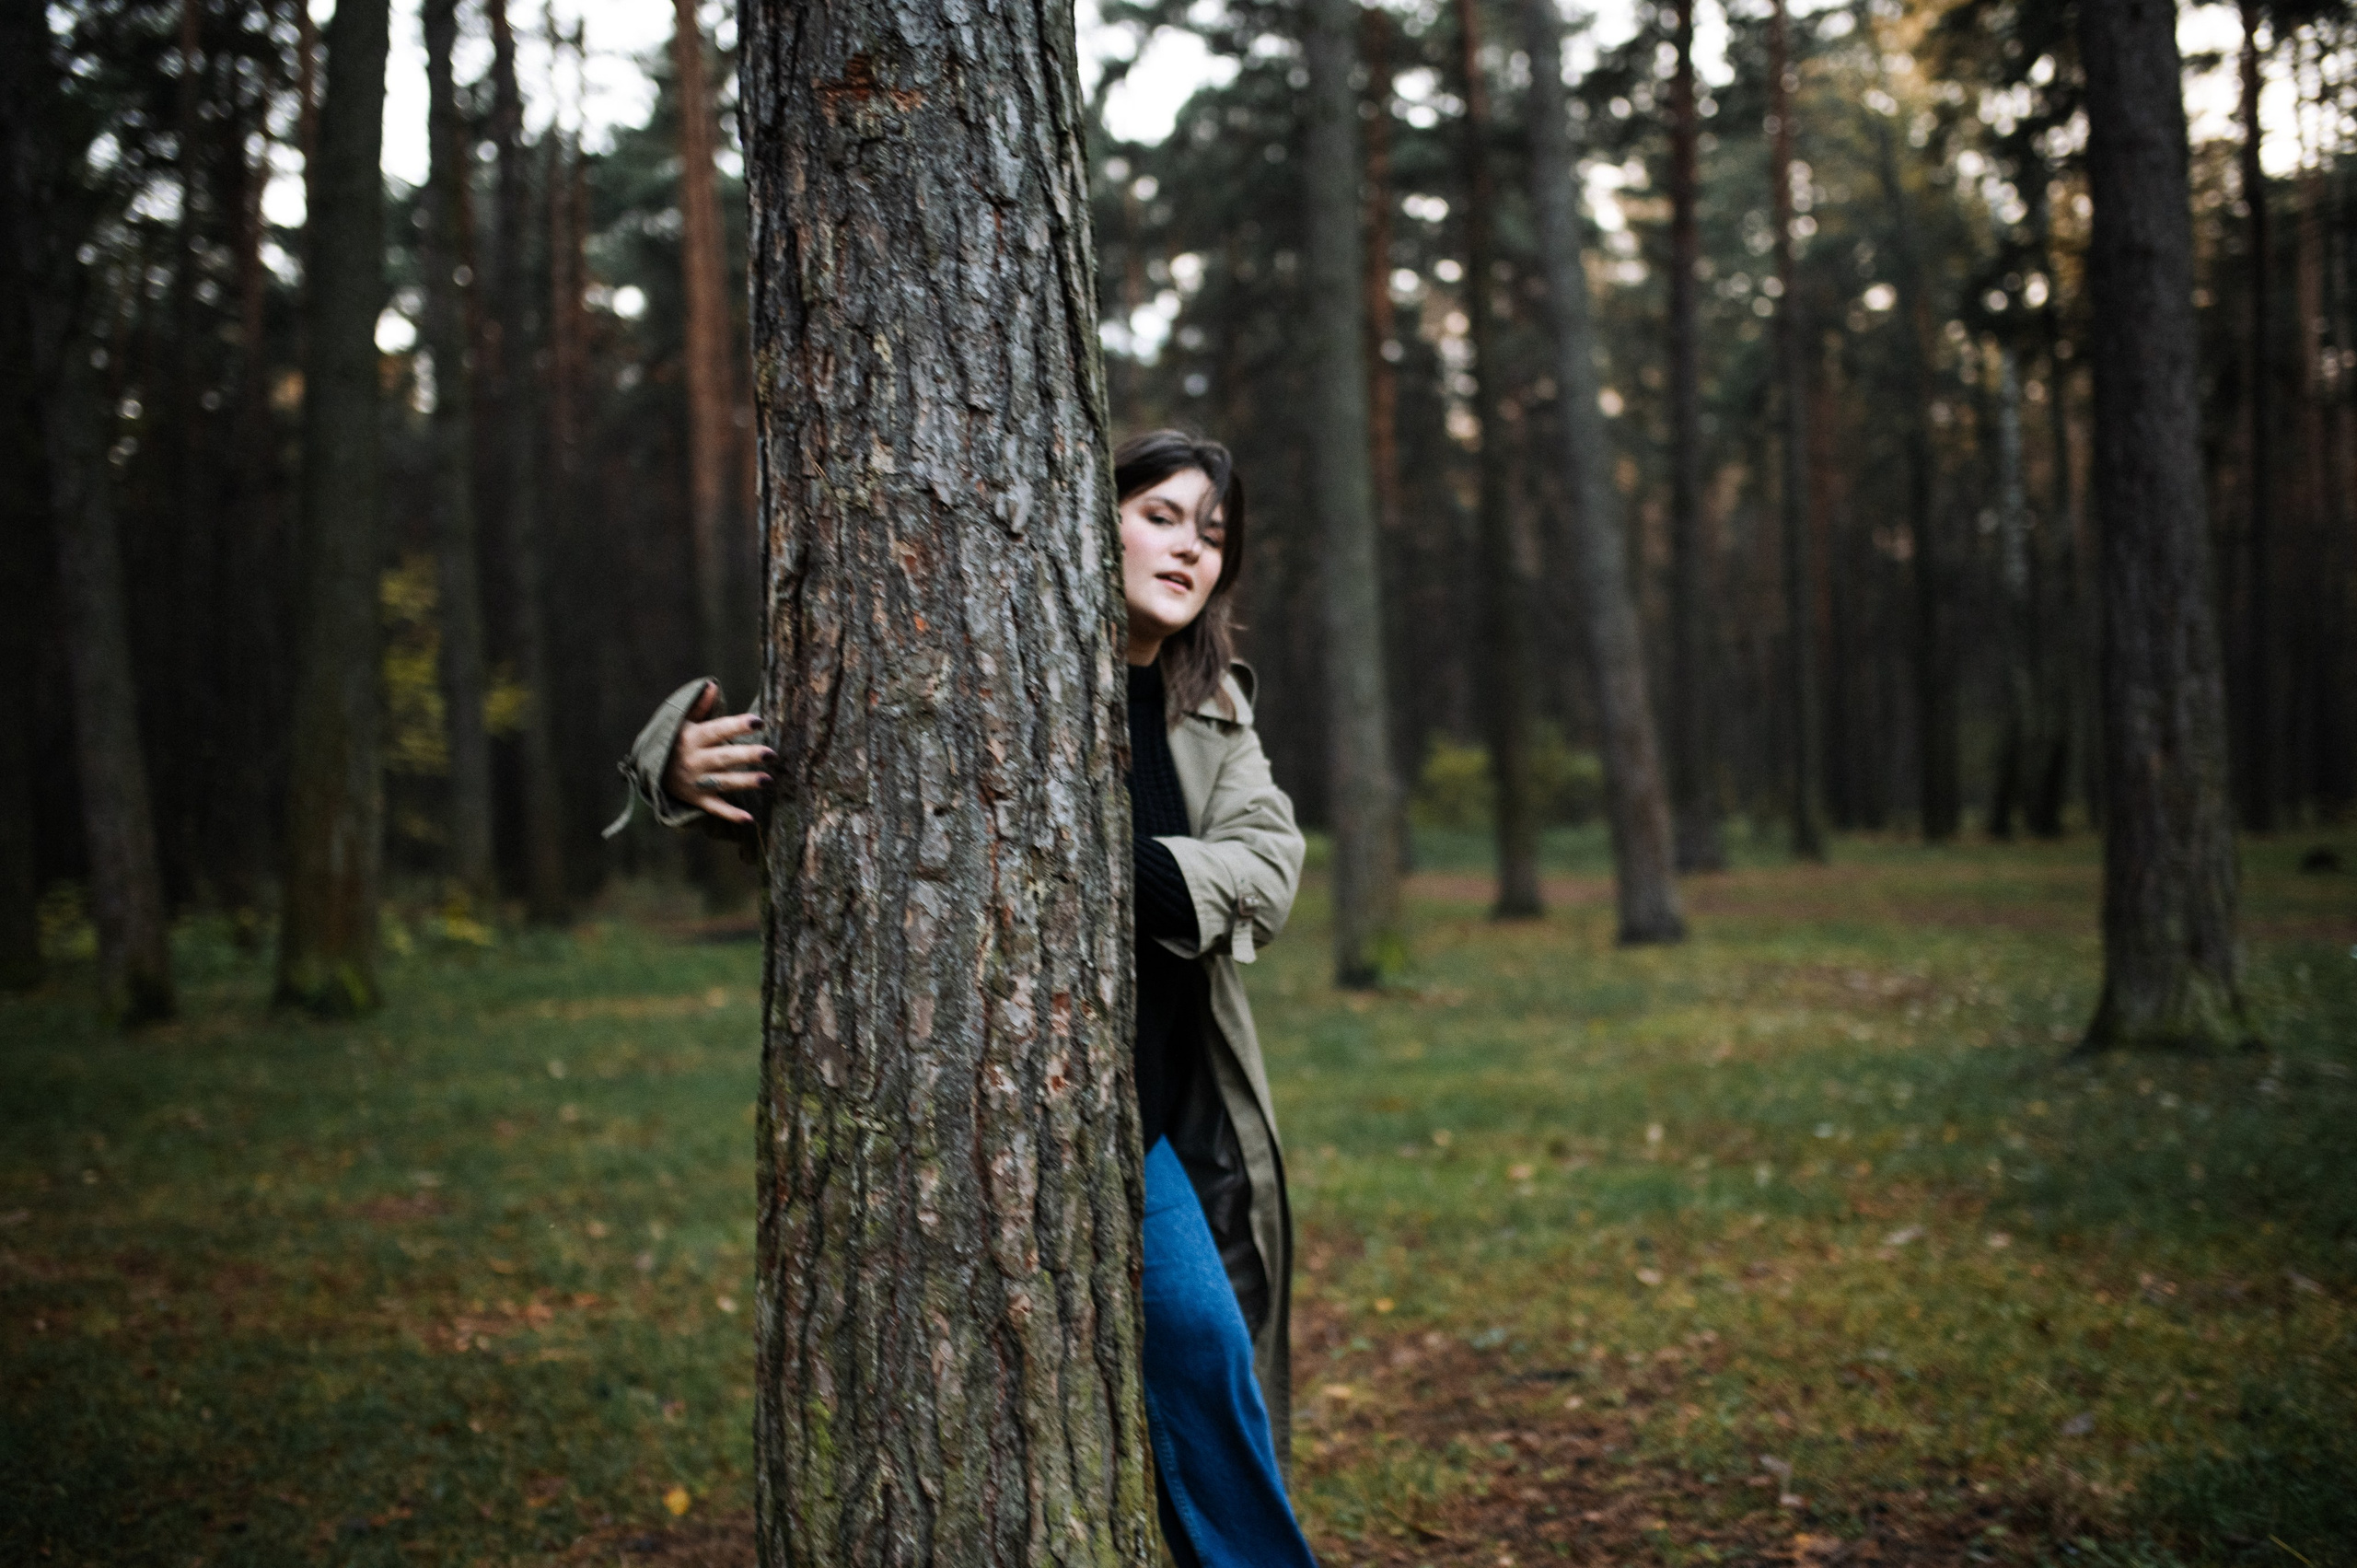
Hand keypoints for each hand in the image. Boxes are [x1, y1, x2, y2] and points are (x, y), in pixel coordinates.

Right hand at [663, 681, 771, 825]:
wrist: (651, 772)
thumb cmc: (675, 741)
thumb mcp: (682, 723)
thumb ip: (699, 706)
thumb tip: (712, 685)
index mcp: (692, 738)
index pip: (717, 730)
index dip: (737, 726)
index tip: (758, 721)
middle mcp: (694, 760)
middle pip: (724, 757)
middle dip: (747, 756)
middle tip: (771, 753)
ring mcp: (696, 782)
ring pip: (723, 782)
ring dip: (745, 782)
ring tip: (768, 780)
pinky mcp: (698, 799)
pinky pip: (715, 808)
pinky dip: (730, 815)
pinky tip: (749, 820)